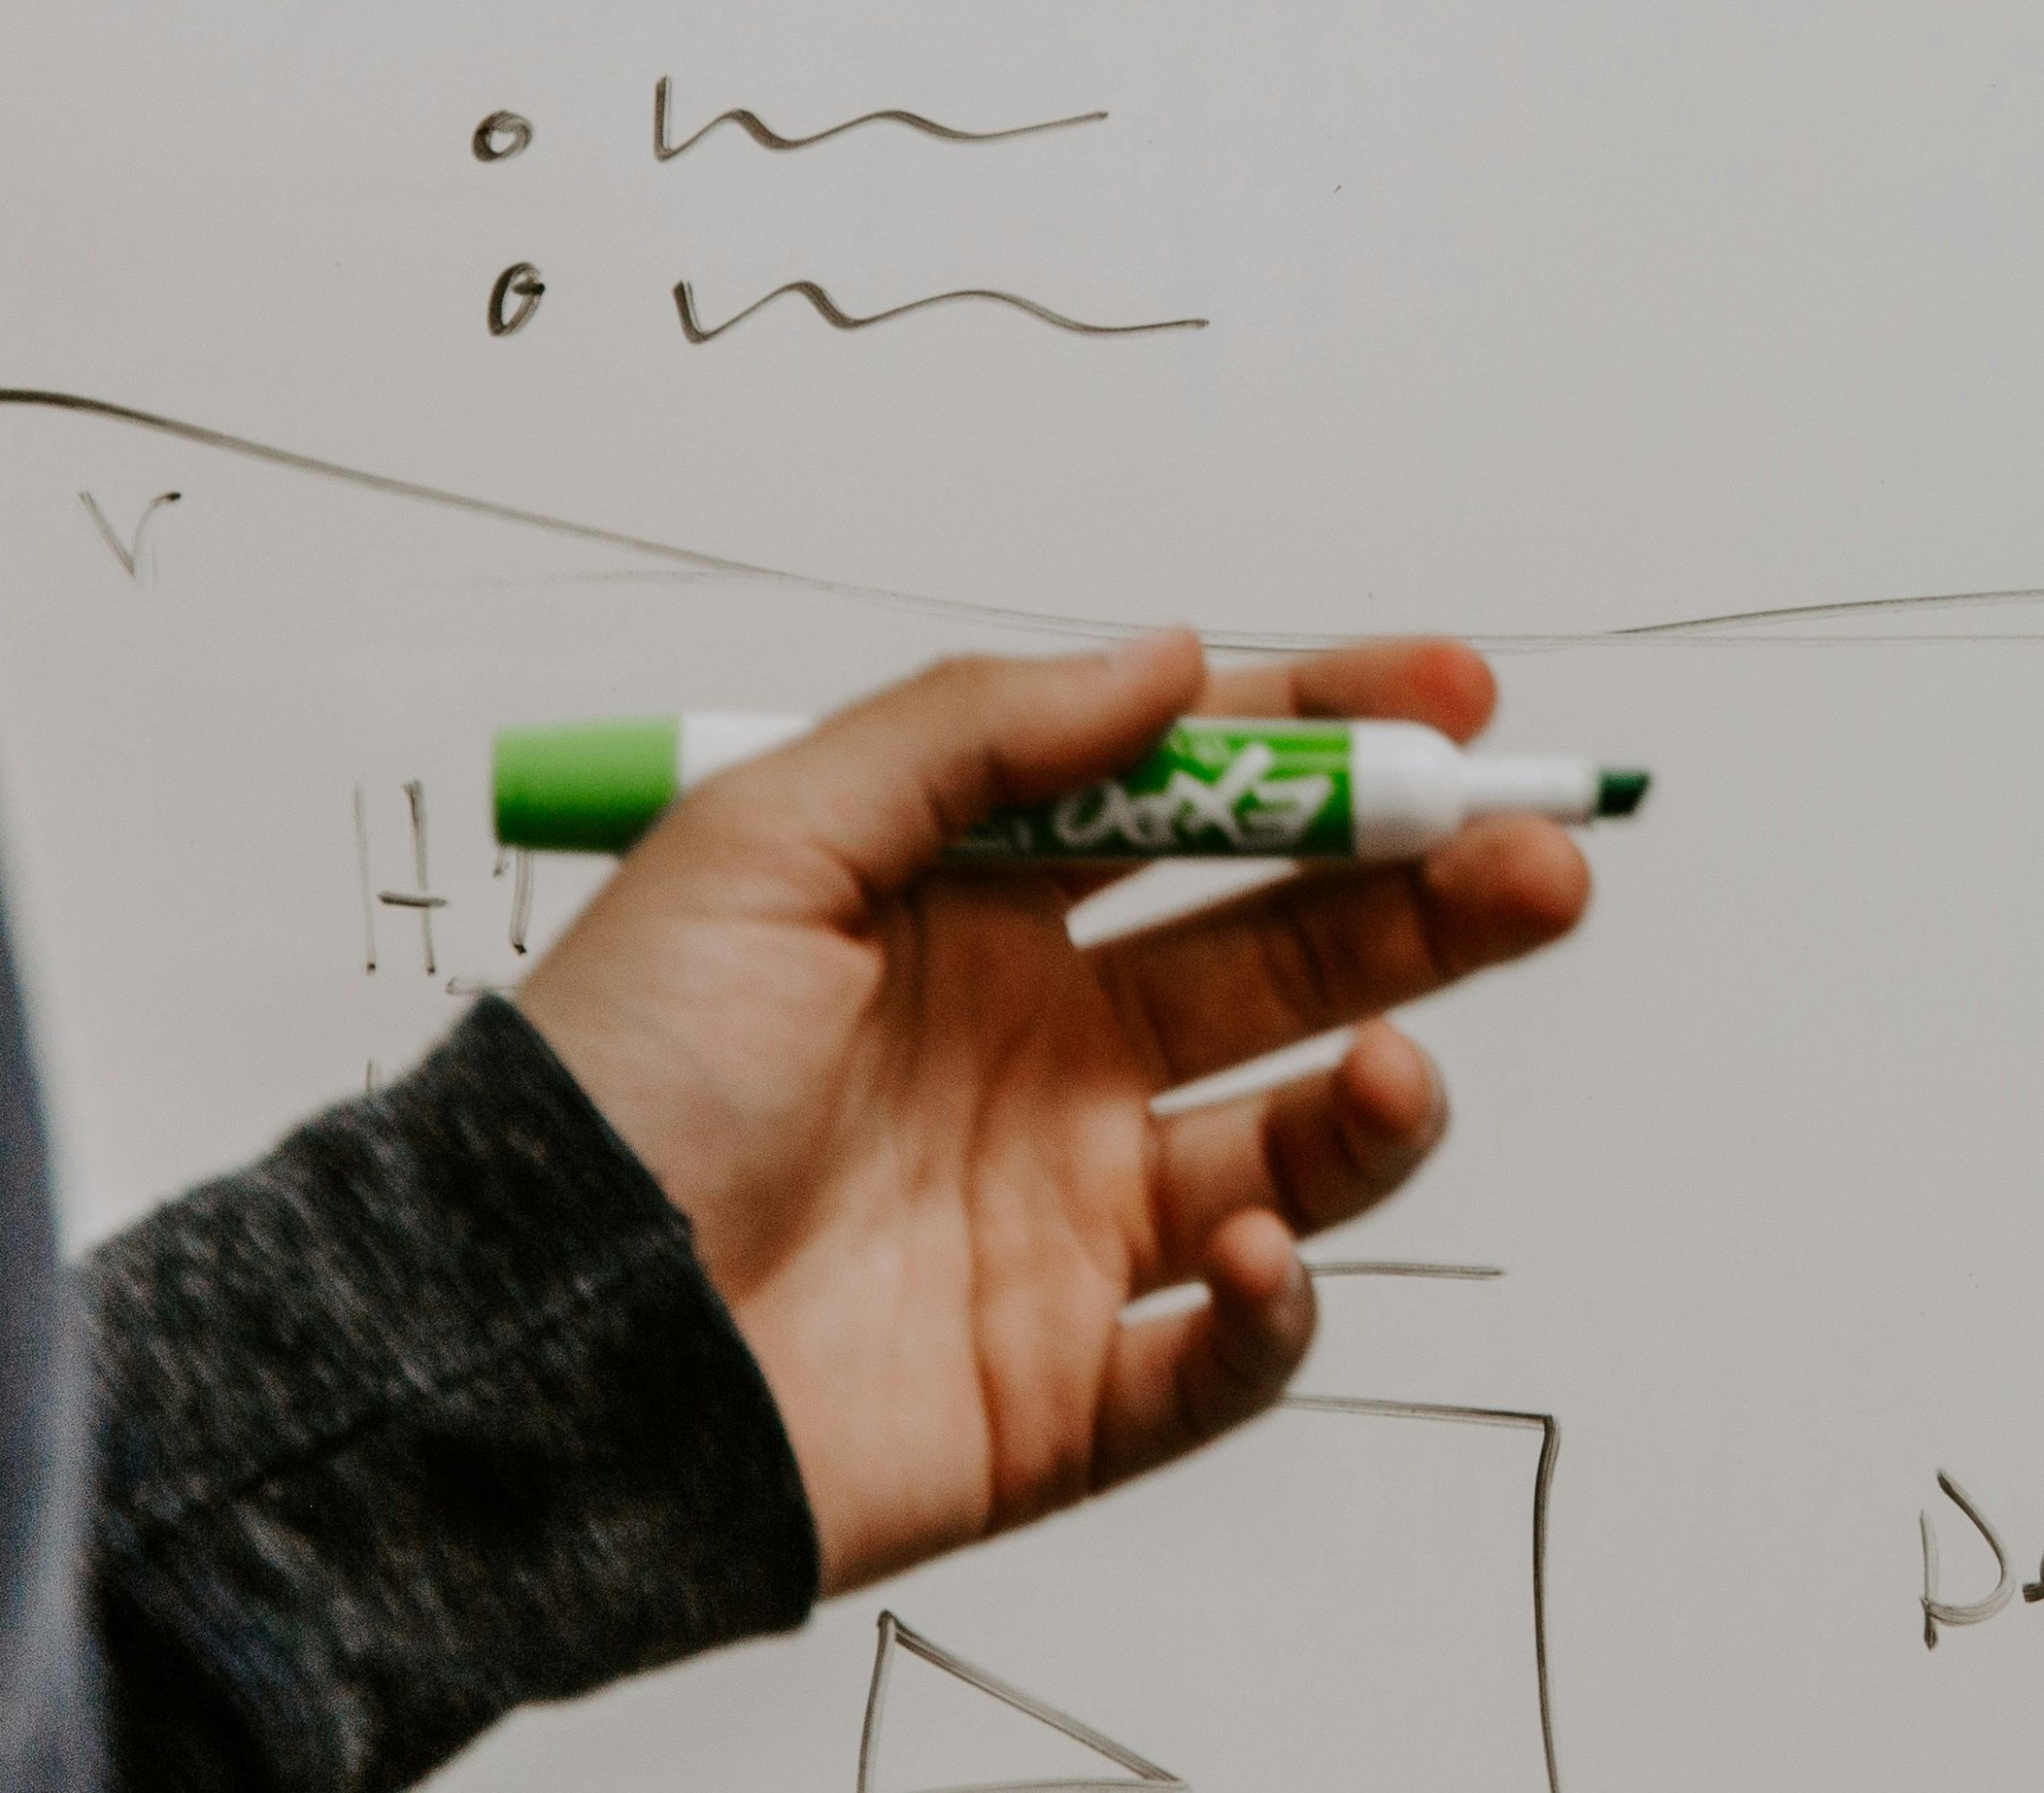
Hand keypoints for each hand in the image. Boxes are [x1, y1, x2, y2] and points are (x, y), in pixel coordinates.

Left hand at [514, 630, 1592, 1593]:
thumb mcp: (761, 845)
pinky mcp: (1074, 1385)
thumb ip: (977, 736)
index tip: (1452, 698)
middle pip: (1295, 953)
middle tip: (1529, 856)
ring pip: (1303, 1145)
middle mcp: (1046, 1060)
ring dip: (1384, 1093)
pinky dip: (1284, 1305)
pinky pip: (1239, 1349)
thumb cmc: (604, 1096)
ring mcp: (1069, 1222)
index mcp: (978, 920)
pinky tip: (1250, 1251)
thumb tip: (1168, 658)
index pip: (1202, 805)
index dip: (1334, 742)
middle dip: (1432, 899)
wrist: (514, 1361)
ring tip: (1386, 1067)